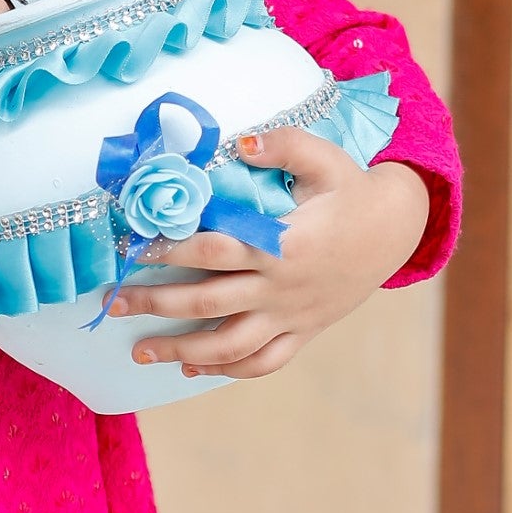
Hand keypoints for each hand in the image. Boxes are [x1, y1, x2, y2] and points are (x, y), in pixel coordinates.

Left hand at [106, 131, 430, 380]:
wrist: (397, 230)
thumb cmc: (352, 190)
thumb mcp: (323, 158)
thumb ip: (280, 146)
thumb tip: (236, 142)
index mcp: (282, 243)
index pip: (215, 250)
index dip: (172, 250)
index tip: (135, 250)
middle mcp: (281, 286)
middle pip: (208, 301)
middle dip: (156, 304)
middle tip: (115, 304)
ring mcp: (291, 315)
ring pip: (230, 345)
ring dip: (182, 350)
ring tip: (140, 351)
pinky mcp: (303, 332)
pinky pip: (263, 362)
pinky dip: (227, 370)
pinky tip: (193, 366)